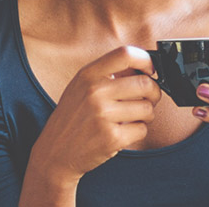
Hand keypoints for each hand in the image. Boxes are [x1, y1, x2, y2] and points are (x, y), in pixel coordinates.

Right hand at [27, 46, 161, 184]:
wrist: (54, 153)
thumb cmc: (73, 117)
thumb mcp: (81, 87)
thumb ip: (108, 74)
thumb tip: (147, 67)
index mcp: (88, 74)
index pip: (126, 54)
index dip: (146, 60)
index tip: (152, 70)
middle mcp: (95, 92)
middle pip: (145, 84)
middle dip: (154, 93)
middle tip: (148, 99)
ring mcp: (103, 115)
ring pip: (147, 108)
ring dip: (145, 115)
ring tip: (130, 118)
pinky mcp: (111, 138)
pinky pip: (142, 129)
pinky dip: (137, 132)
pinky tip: (122, 132)